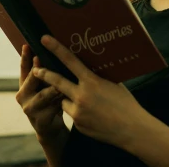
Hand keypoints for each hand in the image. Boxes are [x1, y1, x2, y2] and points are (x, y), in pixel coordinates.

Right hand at [15, 44, 66, 138]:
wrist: (50, 128)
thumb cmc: (49, 101)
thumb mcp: (44, 85)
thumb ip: (45, 72)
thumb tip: (53, 49)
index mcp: (23, 84)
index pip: (23, 67)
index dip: (25, 56)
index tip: (27, 45)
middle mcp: (22, 95)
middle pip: (32, 78)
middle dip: (41, 69)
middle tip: (44, 59)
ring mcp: (29, 108)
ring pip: (44, 93)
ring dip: (55, 87)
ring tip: (64, 80)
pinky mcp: (39, 120)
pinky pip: (53, 107)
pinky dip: (62, 100)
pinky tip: (69, 96)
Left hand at [32, 34, 152, 148]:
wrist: (132, 130)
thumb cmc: (126, 104)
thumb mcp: (113, 84)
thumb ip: (98, 77)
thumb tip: (88, 69)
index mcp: (92, 82)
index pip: (70, 60)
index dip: (56, 48)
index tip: (44, 39)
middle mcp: (81, 96)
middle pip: (56, 81)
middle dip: (44, 74)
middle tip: (36, 69)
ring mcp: (78, 112)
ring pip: (63, 100)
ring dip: (67, 98)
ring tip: (85, 101)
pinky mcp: (77, 125)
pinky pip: (72, 114)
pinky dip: (78, 112)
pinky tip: (93, 115)